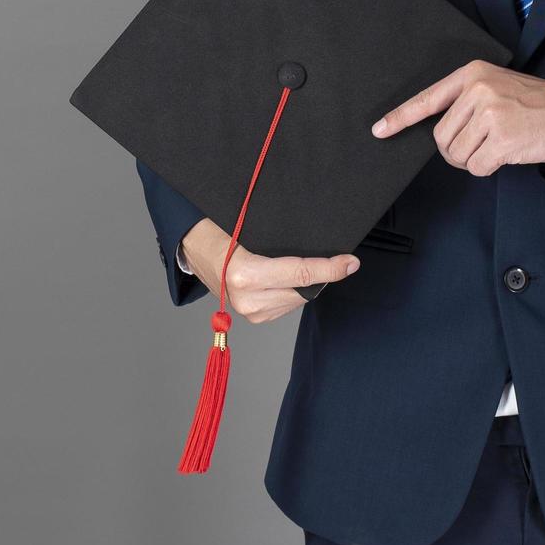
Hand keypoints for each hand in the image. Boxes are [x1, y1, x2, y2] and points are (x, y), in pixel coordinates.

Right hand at [179, 219, 358, 323]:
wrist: (193, 248)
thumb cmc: (217, 230)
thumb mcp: (247, 226)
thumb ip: (281, 239)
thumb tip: (319, 246)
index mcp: (245, 275)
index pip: (301, 275)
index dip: (330, 268)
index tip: (351, 262)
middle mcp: (248, 299)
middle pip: (304, 289)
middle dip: (321, 274)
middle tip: (334, 258)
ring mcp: (250, 312)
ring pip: (298, 299)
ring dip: (307, 284)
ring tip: (297, 265)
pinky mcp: (254, 317)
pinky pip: (287, 304)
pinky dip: (294, 291)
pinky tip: (285, 278)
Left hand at [371, 60, 544, 175]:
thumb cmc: (532, 104)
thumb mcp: (496, 86)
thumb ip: (465, 101)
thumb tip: (438, 133)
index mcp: (472, 74)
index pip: (428, 98)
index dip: (401, 117)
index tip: (379, 129)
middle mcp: (478, 91)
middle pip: (441, 137)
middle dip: (455, 149)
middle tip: (481, 144)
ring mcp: (490, 114)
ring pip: (457, 154)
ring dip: (473, 159)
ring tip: (498, 144)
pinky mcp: (502, 140)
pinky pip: (476, 167)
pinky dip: (488, 168)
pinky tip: (506, 153)